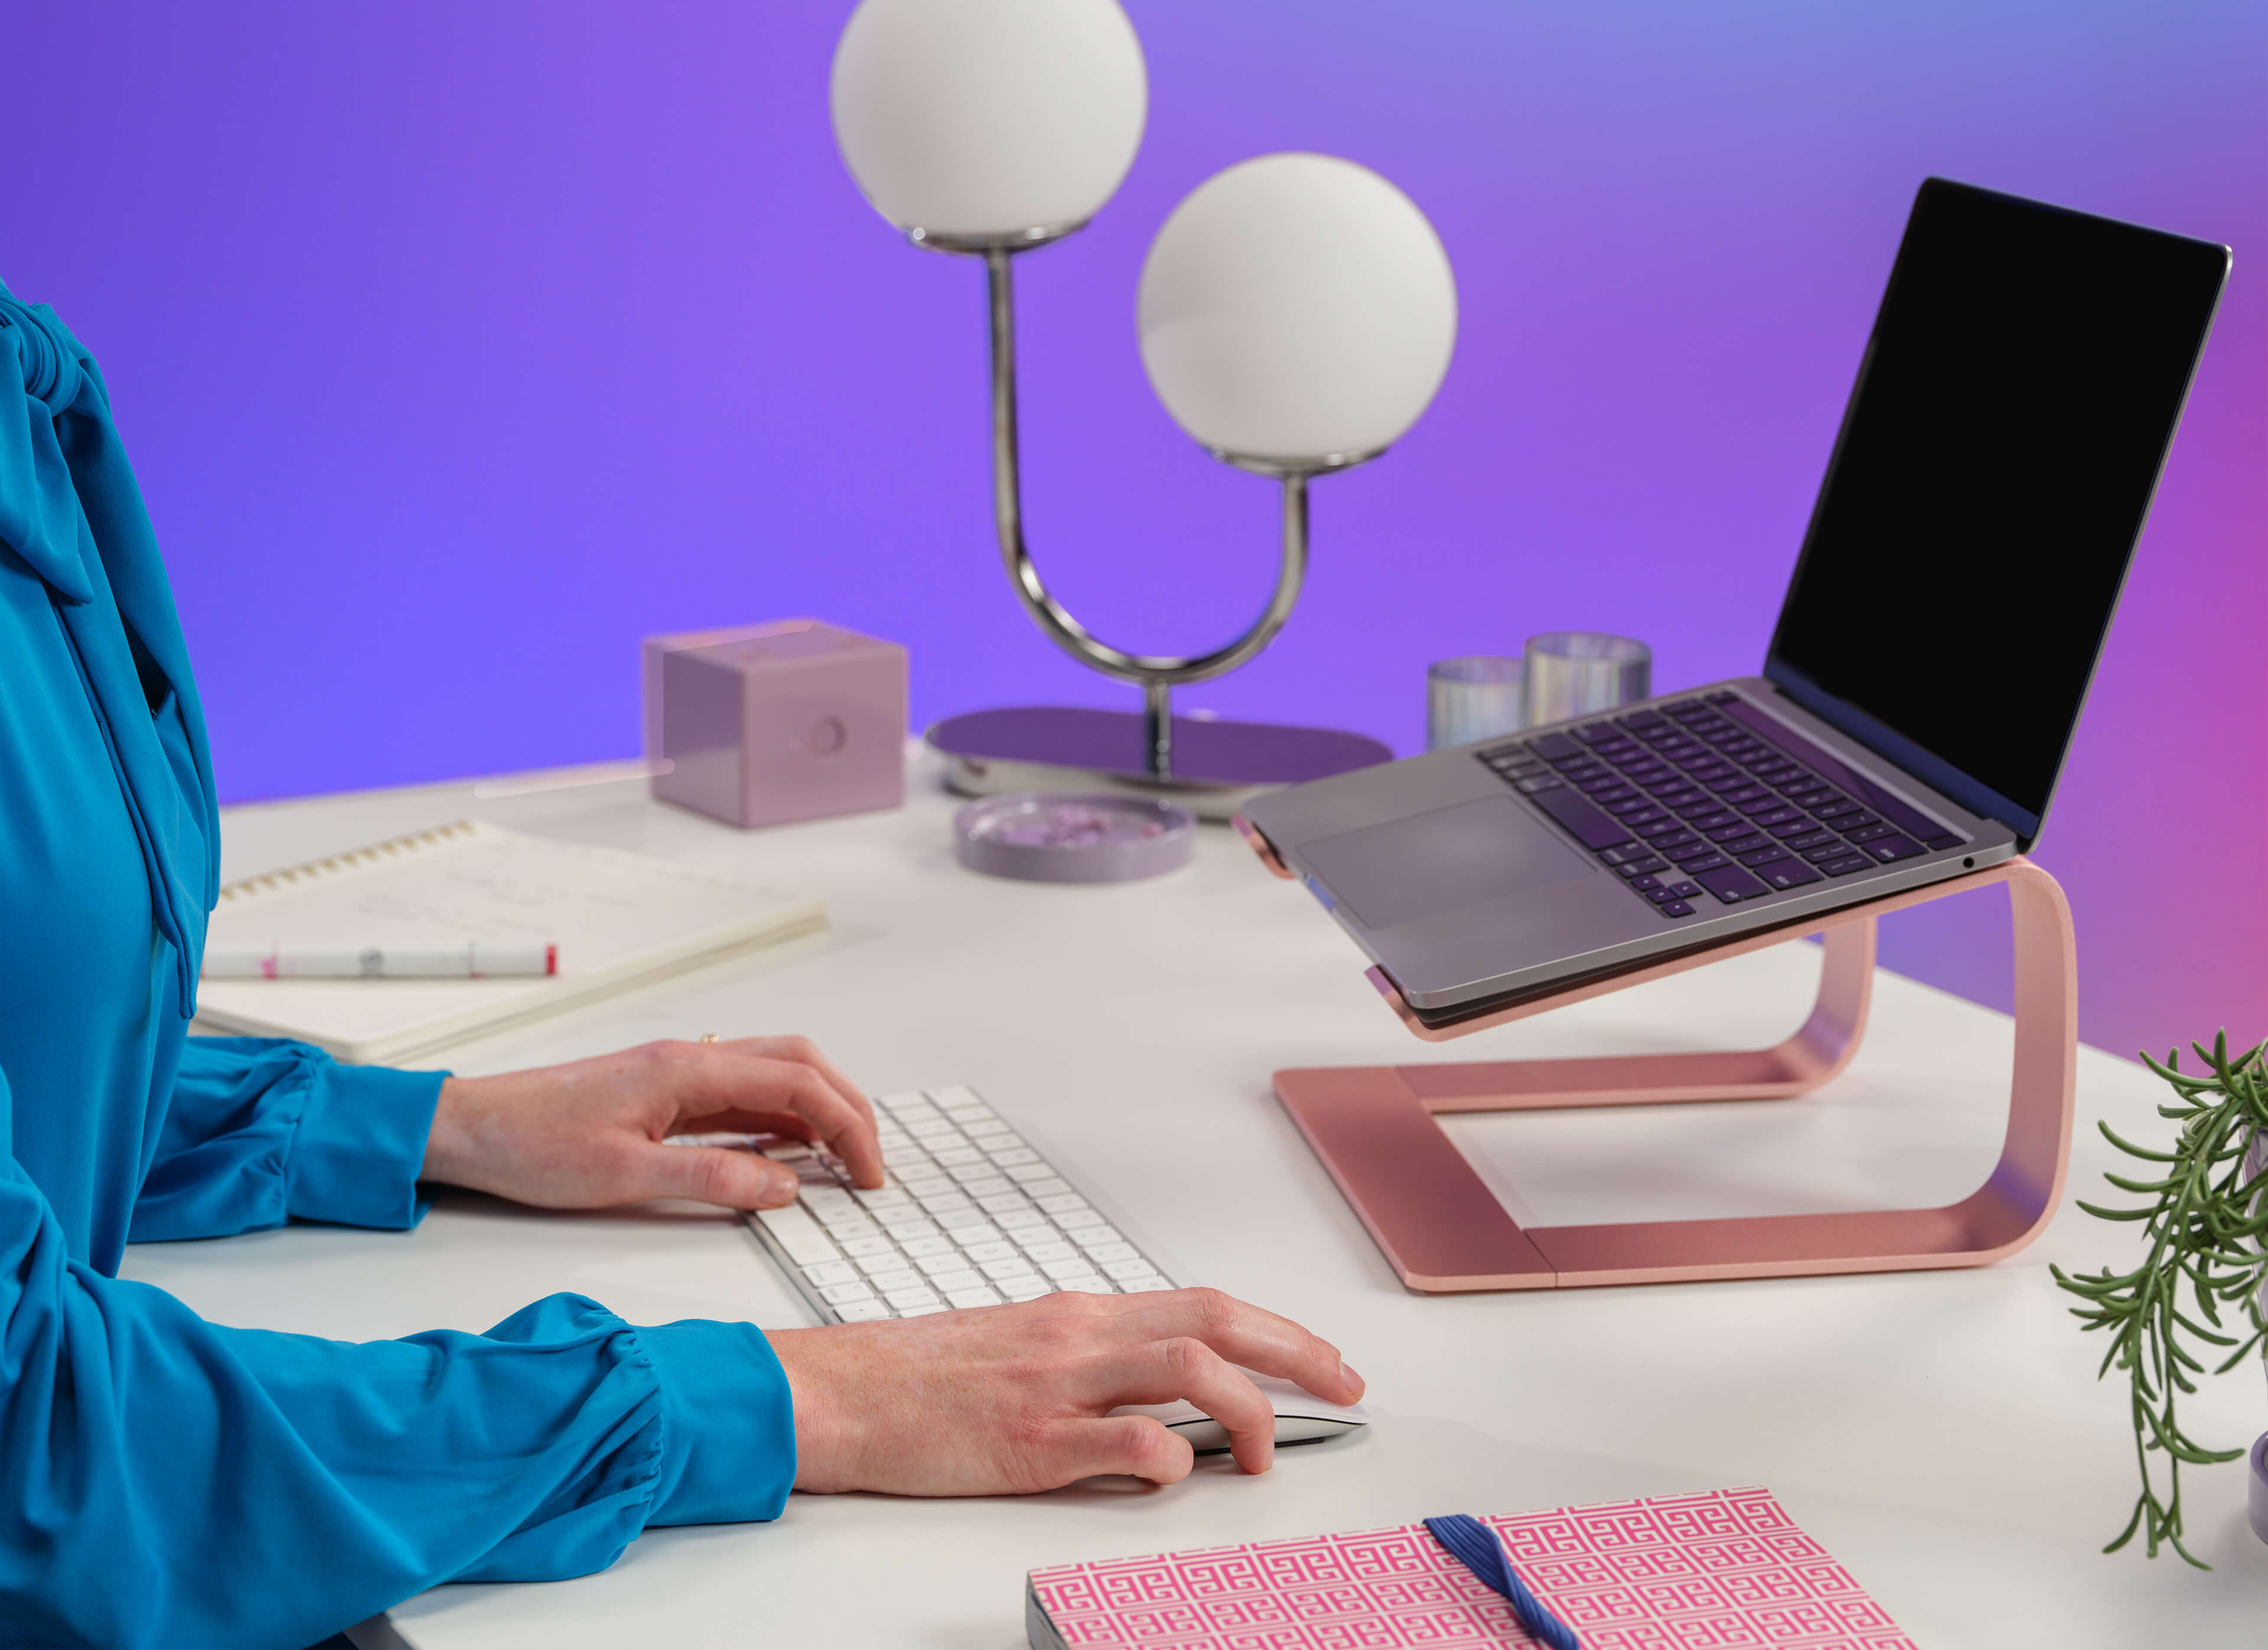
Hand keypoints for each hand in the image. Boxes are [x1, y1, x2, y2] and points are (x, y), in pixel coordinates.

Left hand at [420, 1036, 880, 1209]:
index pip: (798, 1084)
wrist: (470, 1128)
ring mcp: (679, 1071)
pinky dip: (779, 1117)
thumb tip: (786, 1186)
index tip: (870, 1174)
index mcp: (689, 1069)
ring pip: (775, 1072)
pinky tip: (784, 1151)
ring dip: (818, 1109)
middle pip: (800, 1063)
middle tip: (870, 1165)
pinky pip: (741, 1093)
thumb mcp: (625, 1177)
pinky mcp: (665, 1090)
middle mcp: (692, 1058)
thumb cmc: (532, 1146)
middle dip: (849, 1109)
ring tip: (842, 1159)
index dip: (847, 1127)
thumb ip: (712, 1179)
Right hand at [767, 1287, 1364, 1492]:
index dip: (1278, 1328)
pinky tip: (1179, 1474)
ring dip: (1247, 1408)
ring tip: (1266, 1453)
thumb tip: (1160, 1382)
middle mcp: (1080, 1335)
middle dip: (1297, 1351)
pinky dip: (1168, 1457)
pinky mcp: (1029, 1440)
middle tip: (1346, 1385)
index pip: (1203, 1304)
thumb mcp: (1021, 1342)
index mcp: (1080, 1313)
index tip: (1322, 1358)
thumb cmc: (921, 1373)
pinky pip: (1122, 1441)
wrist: (841, 1388)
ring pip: (1186, 1367)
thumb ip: (1092, 1356)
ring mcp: (1056, 1385)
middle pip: (1216, 1320)